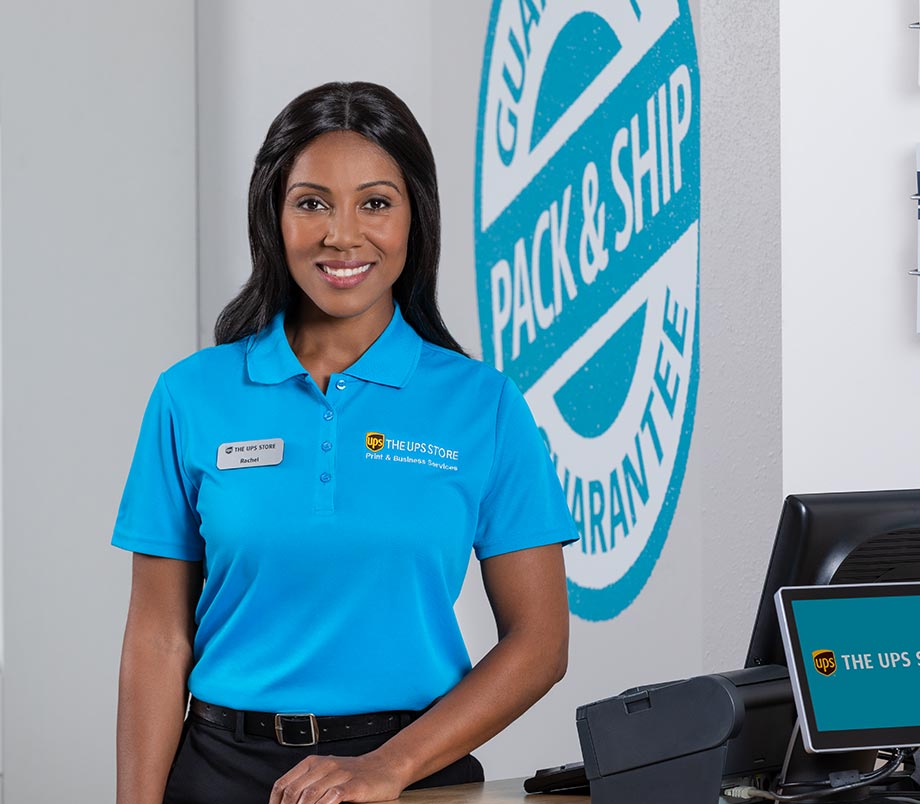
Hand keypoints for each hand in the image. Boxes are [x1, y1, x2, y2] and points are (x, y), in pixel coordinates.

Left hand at [269, 750, 410, 803]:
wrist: (385, 767)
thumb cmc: (354, 775)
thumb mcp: (327, 775)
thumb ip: (308, 787)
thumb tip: (286, 802)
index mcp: (313, 763)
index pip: (283, 784)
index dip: (275, 803)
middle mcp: (324, 765)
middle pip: (295, 791)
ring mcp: (340, 774)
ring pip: (311, 794)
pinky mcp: (354, 784)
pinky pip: (334, 796)